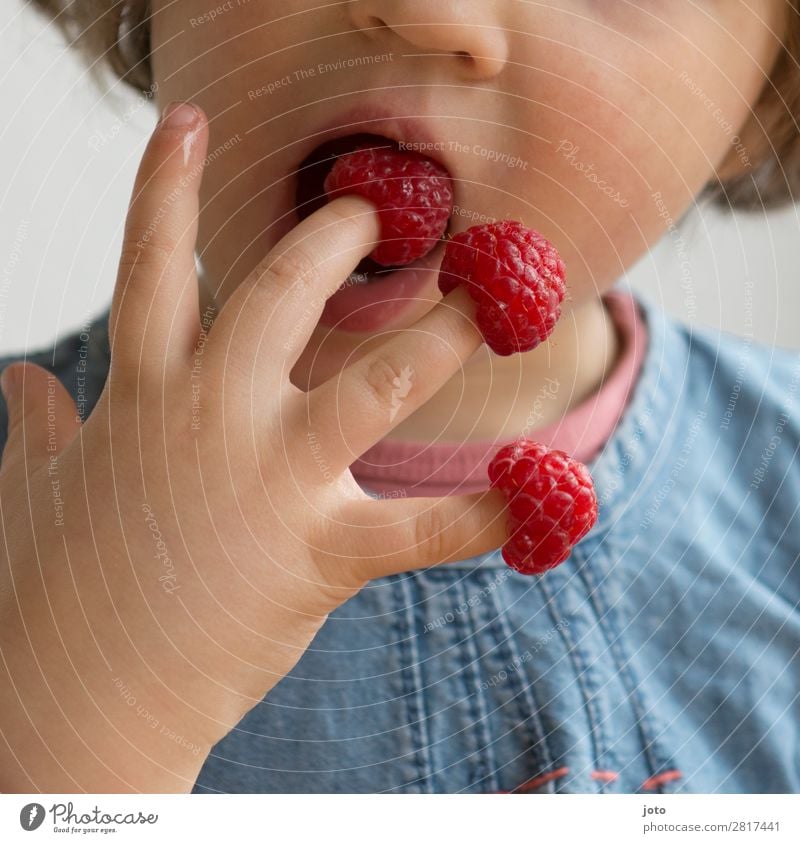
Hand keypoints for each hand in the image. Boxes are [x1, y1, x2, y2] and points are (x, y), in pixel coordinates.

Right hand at [0, 102, 506, 792]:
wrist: (79, 699)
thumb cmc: (49, 590)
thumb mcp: (31, 489)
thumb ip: (35, 427)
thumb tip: (19, 382)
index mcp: (141, 394)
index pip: (148, 262)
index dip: (163, 183)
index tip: (189, 117)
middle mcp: (211, 417)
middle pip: (280, 292)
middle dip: (333, 237)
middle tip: (377, 209)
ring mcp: (270, 482)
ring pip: (376, 384)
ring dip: (442, 336)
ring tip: (491, 300)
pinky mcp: (318, 555)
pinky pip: (420, 531)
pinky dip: (485, 515)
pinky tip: (541, 495)